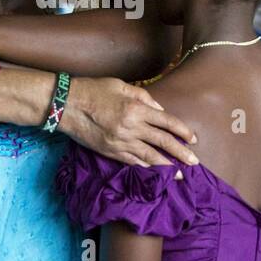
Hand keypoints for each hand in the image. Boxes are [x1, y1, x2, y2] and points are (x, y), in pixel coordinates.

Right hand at [59, 77, 198, 166]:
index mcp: (136, 108)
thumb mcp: (121, 85)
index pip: (167, 122)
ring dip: (167, 167)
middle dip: (181, 153)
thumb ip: (144, 96)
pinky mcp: (110, 152)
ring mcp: (120, 142)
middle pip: (163, 142)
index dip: (182, 131)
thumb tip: (160, 110)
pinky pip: (133, 162)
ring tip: (180, 175)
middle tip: (194, 163)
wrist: (66, 105)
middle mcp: (131, 127)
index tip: (193, 139)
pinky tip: (156, 172)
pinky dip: (146, 167)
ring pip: (150, 157)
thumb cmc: (93, 90)